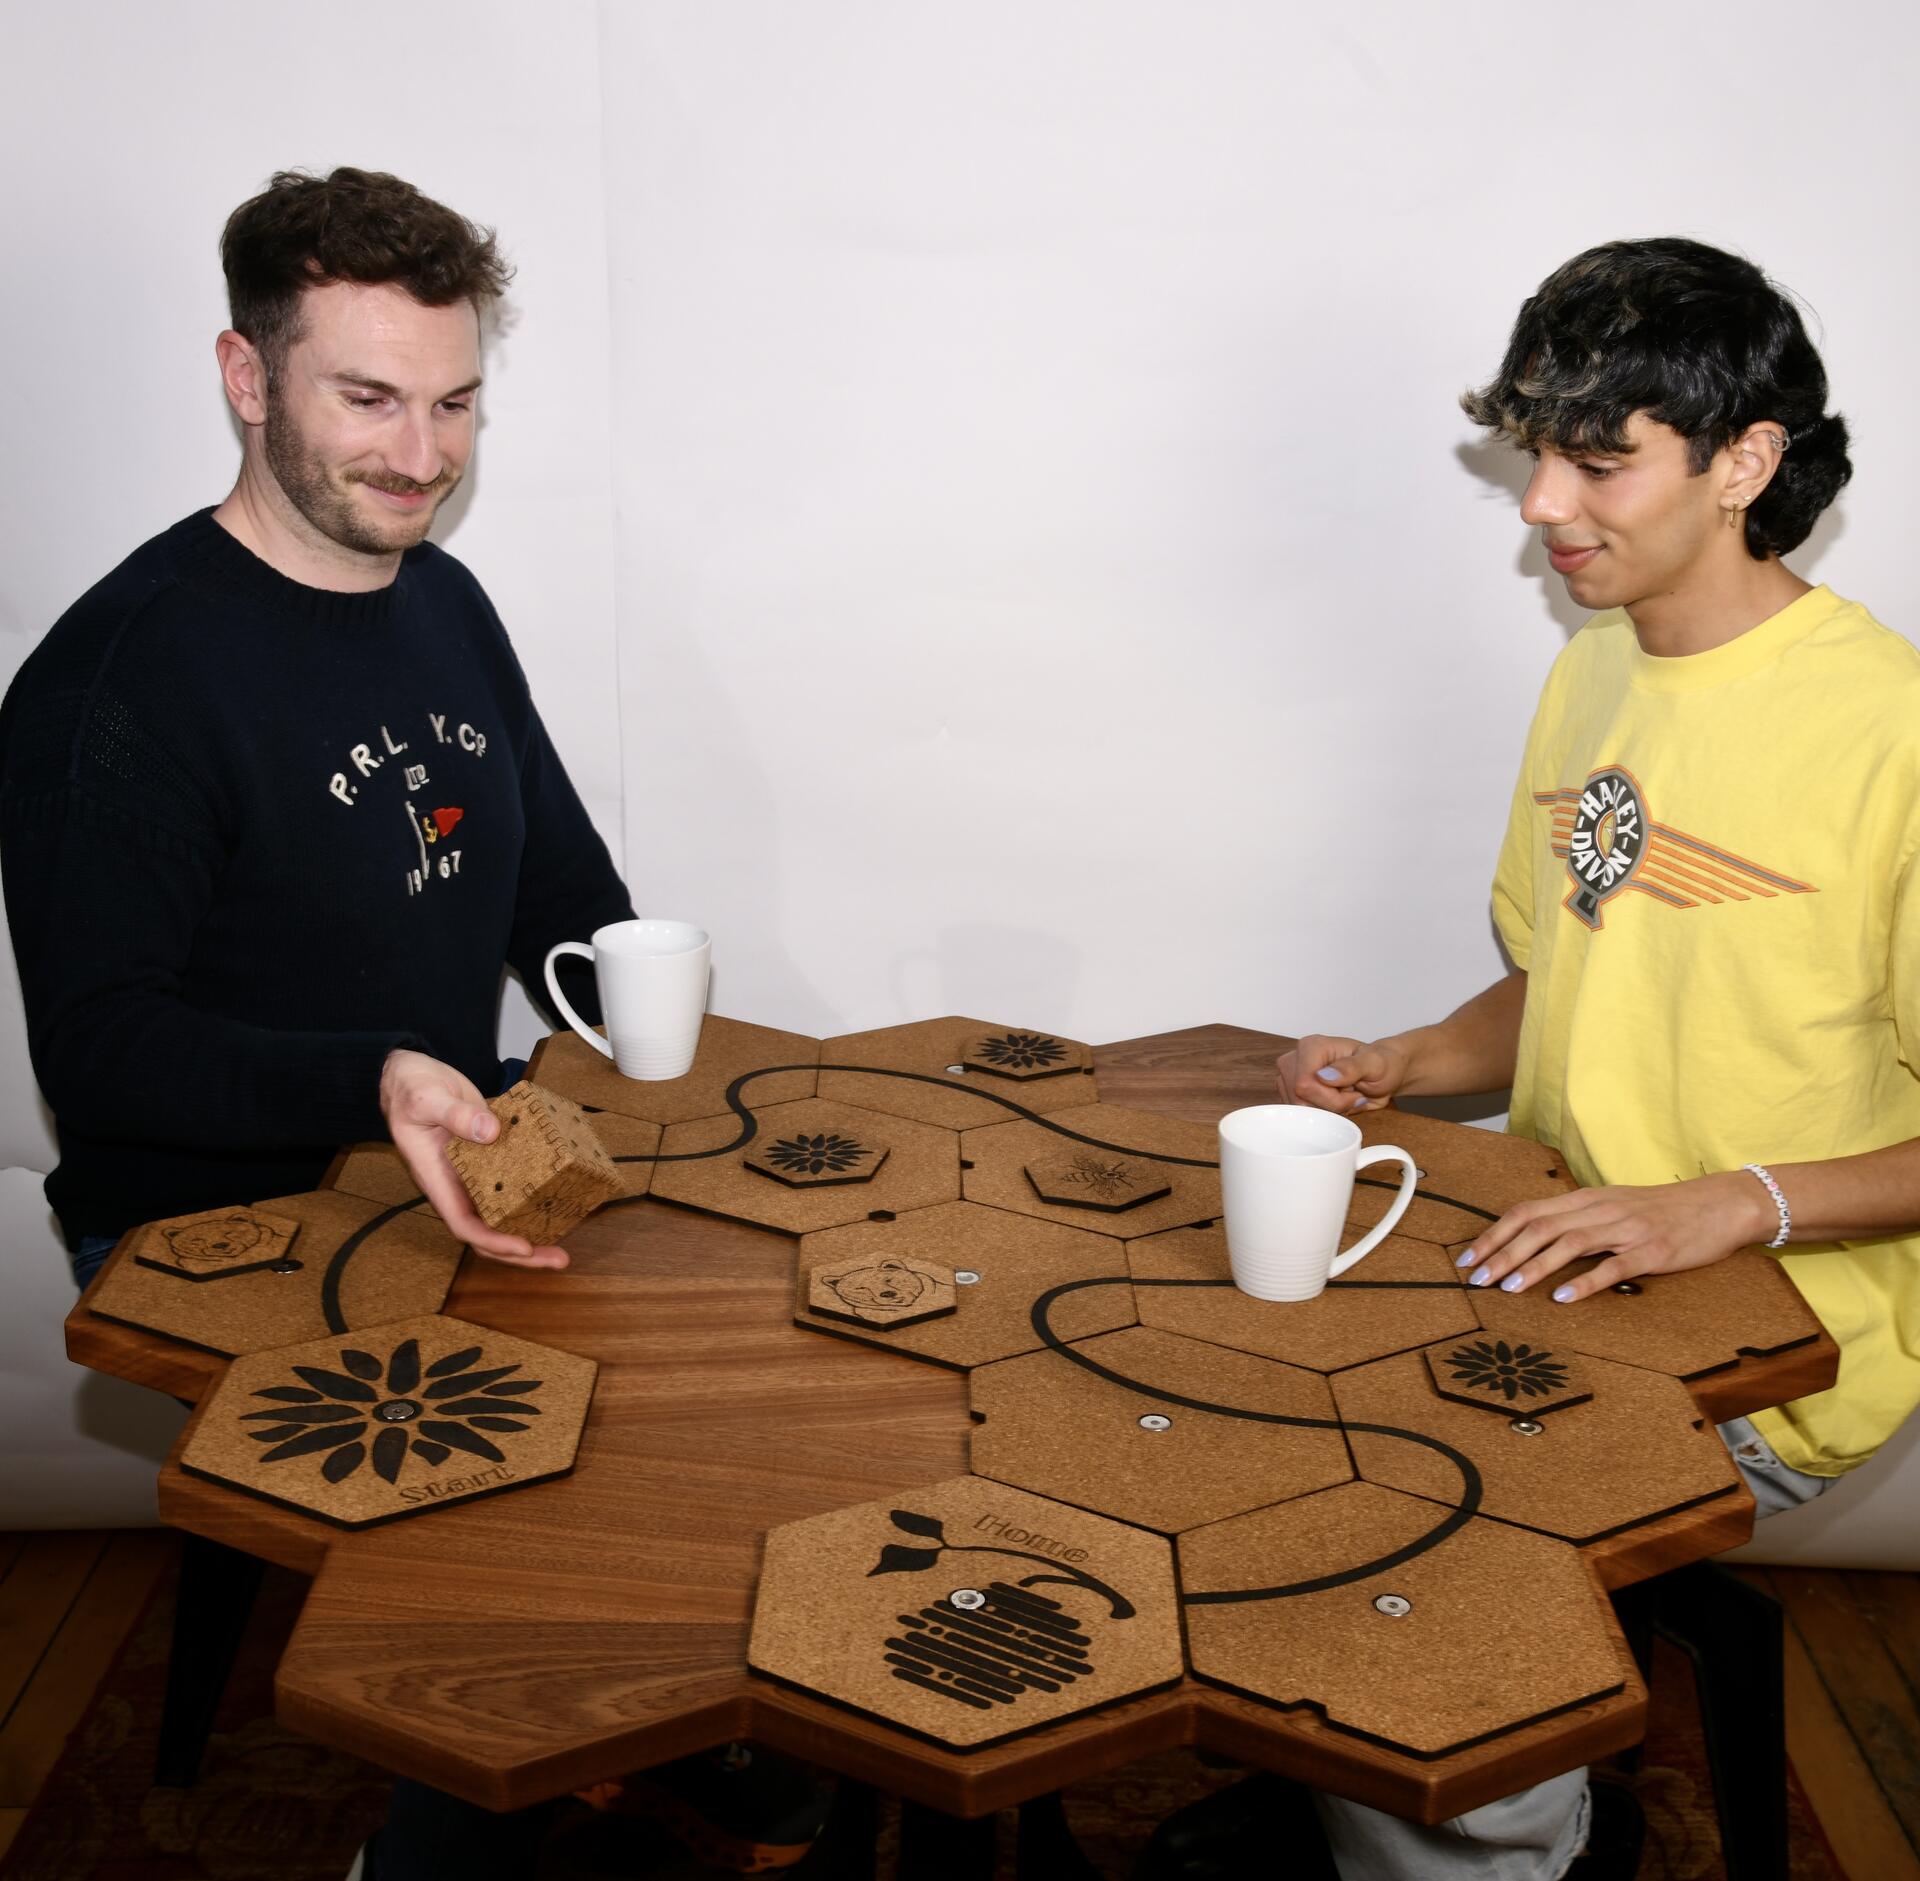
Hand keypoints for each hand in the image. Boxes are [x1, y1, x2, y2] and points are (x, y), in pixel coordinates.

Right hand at [379, 1049, 568, 1269]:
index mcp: (438, 1181)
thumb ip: (456, 1115)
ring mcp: (476, 1174)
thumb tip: (490, 1132)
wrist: (411, 1075)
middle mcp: (459, 1185)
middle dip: (523, 1251)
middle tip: (560, 1258)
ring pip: (504, 1214)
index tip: (523, 1247)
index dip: (493, 1241)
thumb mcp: (427, 1099)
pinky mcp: (493, 1157)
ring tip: (566, 1239)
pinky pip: (513, 1184)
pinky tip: (562, 1195)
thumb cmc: (410, 1090)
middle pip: (489, 1231)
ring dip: (533, 1228)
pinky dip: (535, 1194)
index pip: (464, 1225)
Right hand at [1276, 1035, 1411, 1113]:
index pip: (1304, 1084)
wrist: (1382, 1074)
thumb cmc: (1380, 1065)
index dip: (1331, 1098)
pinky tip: (1335, 1102)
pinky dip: (1323, 1115)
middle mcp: (1295, 1060)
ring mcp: (1291, 1078)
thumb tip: (1324, 1076)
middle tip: (1351, 1094)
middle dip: (1330, 1106)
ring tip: (1344, 1096)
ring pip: (1301, 1110)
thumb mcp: (1375, 1064)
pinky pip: (1304, 1116)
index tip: (1354, 1093)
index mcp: (1311, 1046)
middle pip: (1300, 1099)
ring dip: (1327, 1111)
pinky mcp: (1293, 1093)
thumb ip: (1352, 1068)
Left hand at [1455, 1171, 1777, 1300]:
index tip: (1468, 1256)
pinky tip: (1562, 1297)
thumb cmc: (1661, 1209)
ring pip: (1568, 1243)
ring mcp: (1625, 1229)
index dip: (1494, 1234)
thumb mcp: (1612, 1205)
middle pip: (1539, 1227)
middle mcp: (1599, 1209)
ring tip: (1508, 1287)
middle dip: (1502, 1253)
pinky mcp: (1651, 1251)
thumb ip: (1576, 1219)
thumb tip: (1533, 1239)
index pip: (1527, 1212)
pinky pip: (1612, 1266)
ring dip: (1533, 1266)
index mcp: (1585, 1199)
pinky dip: (1584, 1282)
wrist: (1719, 1204)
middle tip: (1475, 1278)